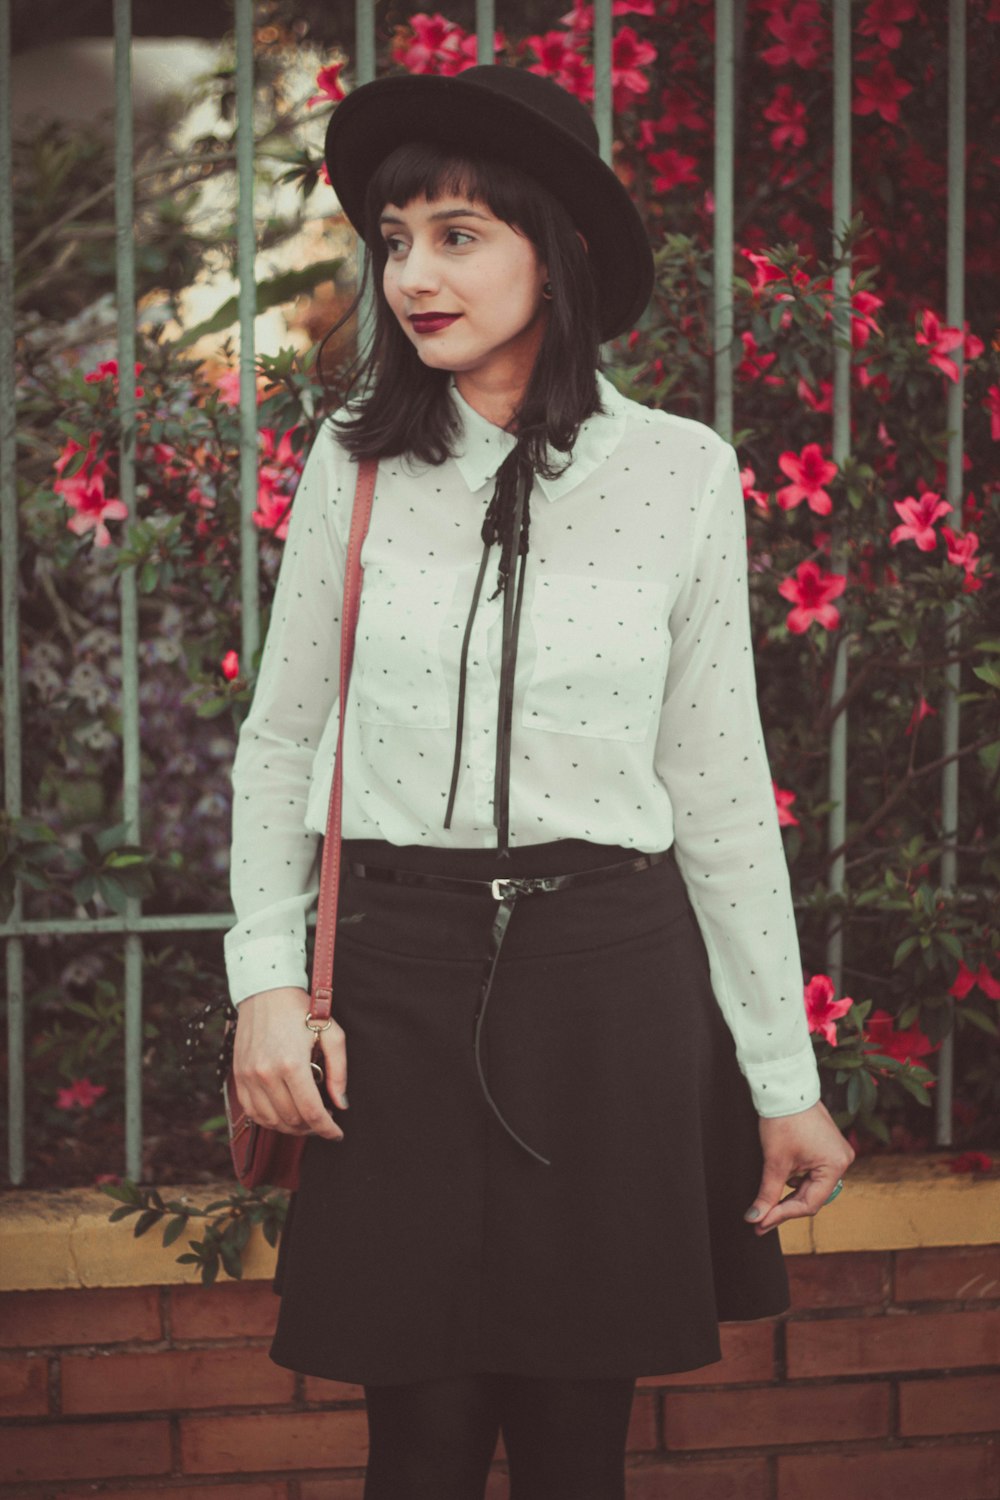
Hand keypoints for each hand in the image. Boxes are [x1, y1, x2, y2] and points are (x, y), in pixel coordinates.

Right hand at [233, 986, 347, 1140]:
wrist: (266, 992)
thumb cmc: (302, 1011)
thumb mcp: (331, 1034)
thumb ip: (339, 1070)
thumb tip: (341, 1104)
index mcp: (292, 1064)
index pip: (312, 1112)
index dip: (327, 1129)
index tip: (337, 1134)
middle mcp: (267, 1074)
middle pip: (292, 1119)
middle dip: (312, 1127)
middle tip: (325, 1121)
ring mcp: (248, 1076)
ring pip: (271, 1121)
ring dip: (292, 1127)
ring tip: (307, 1119)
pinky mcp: (238, 1076)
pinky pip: (253, 1112)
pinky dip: (270, 1120)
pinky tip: (284, 1114)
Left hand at [744, 1099, 854, 1235]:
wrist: (785, 1087)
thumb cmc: (783, 1119)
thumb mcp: (775, 1161)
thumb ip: (768, 1193)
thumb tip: (756, 1218)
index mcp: (835, 1166)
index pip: (810, 1203)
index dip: (783, 1214)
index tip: (761, 1224)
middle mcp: (841, 1161)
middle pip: (811, 1196)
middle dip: (783, 1206)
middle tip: (760, 1220)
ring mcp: (835, 1153)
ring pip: (810, 1184)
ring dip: (788, 1192)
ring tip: (766, 1199)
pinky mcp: (826, 1146)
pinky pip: (811, 1171)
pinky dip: (794, 1177)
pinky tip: (778, 1180)